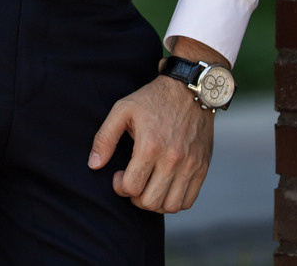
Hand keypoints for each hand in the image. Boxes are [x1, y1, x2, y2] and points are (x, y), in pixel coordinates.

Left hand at [88, 42, 222, 213]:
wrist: (189, 90)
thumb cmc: (152, 99)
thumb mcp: (122, 110)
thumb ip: (105, 138)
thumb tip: (94, 164)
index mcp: (150, 145)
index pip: (132, 187)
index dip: (119, 187)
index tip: (119, 175)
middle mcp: (173, 159)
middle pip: (151, 202)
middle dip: (135, 198)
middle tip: (132, 183)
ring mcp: (190, 165)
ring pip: (170, 206)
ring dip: (155, 203)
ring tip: (148, 186)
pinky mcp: (202, 167)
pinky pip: (188, 200)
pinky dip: (174, 201)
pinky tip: (164, 186)